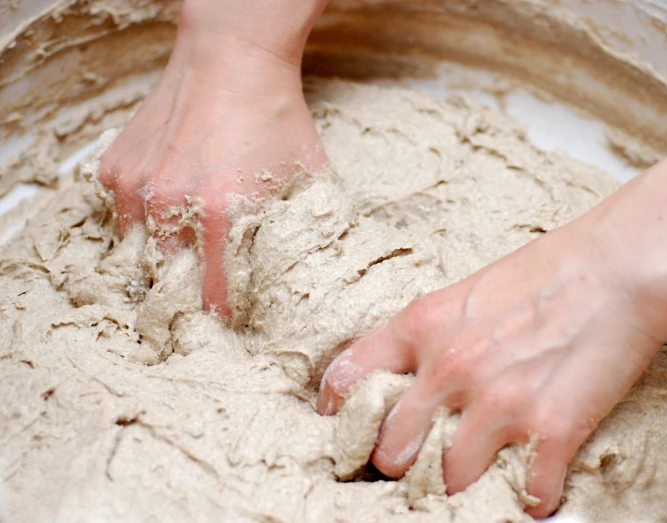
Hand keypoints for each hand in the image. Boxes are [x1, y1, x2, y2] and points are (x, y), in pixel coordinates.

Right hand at [99, 0, 328, 314]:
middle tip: (201, 303)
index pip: (214, 298)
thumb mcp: (308, 177)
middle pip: (170, 286)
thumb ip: (307, 229)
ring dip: (160, 266)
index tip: (230, 324)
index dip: (224, 316)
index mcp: (221, 214)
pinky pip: (123, 219)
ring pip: (140, 257)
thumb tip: (315, 274)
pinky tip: (166, 214)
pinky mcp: (116, 171)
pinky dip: (141, 226)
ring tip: (181, 265)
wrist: (232, 59)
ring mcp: (137, 188)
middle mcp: (171, 205)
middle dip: (186, 300)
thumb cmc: (276, 117)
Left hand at [317, 218, 665, 517]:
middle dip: (400, 463)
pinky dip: (530, 499)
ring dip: (461, 486)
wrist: (619, 264)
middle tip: (421, 462)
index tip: (349, 433)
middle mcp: (448, 367)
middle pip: (389, 451)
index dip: (339, 417)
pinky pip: (525, 495)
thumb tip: (410, 382)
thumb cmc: (547, 271)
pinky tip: (536, 483)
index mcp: (420, 327)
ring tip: (478, 477)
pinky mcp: (550, 430)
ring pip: (446, 482)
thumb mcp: (465, 293)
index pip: (346, 383)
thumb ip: (430, 337)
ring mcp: (497, 402)